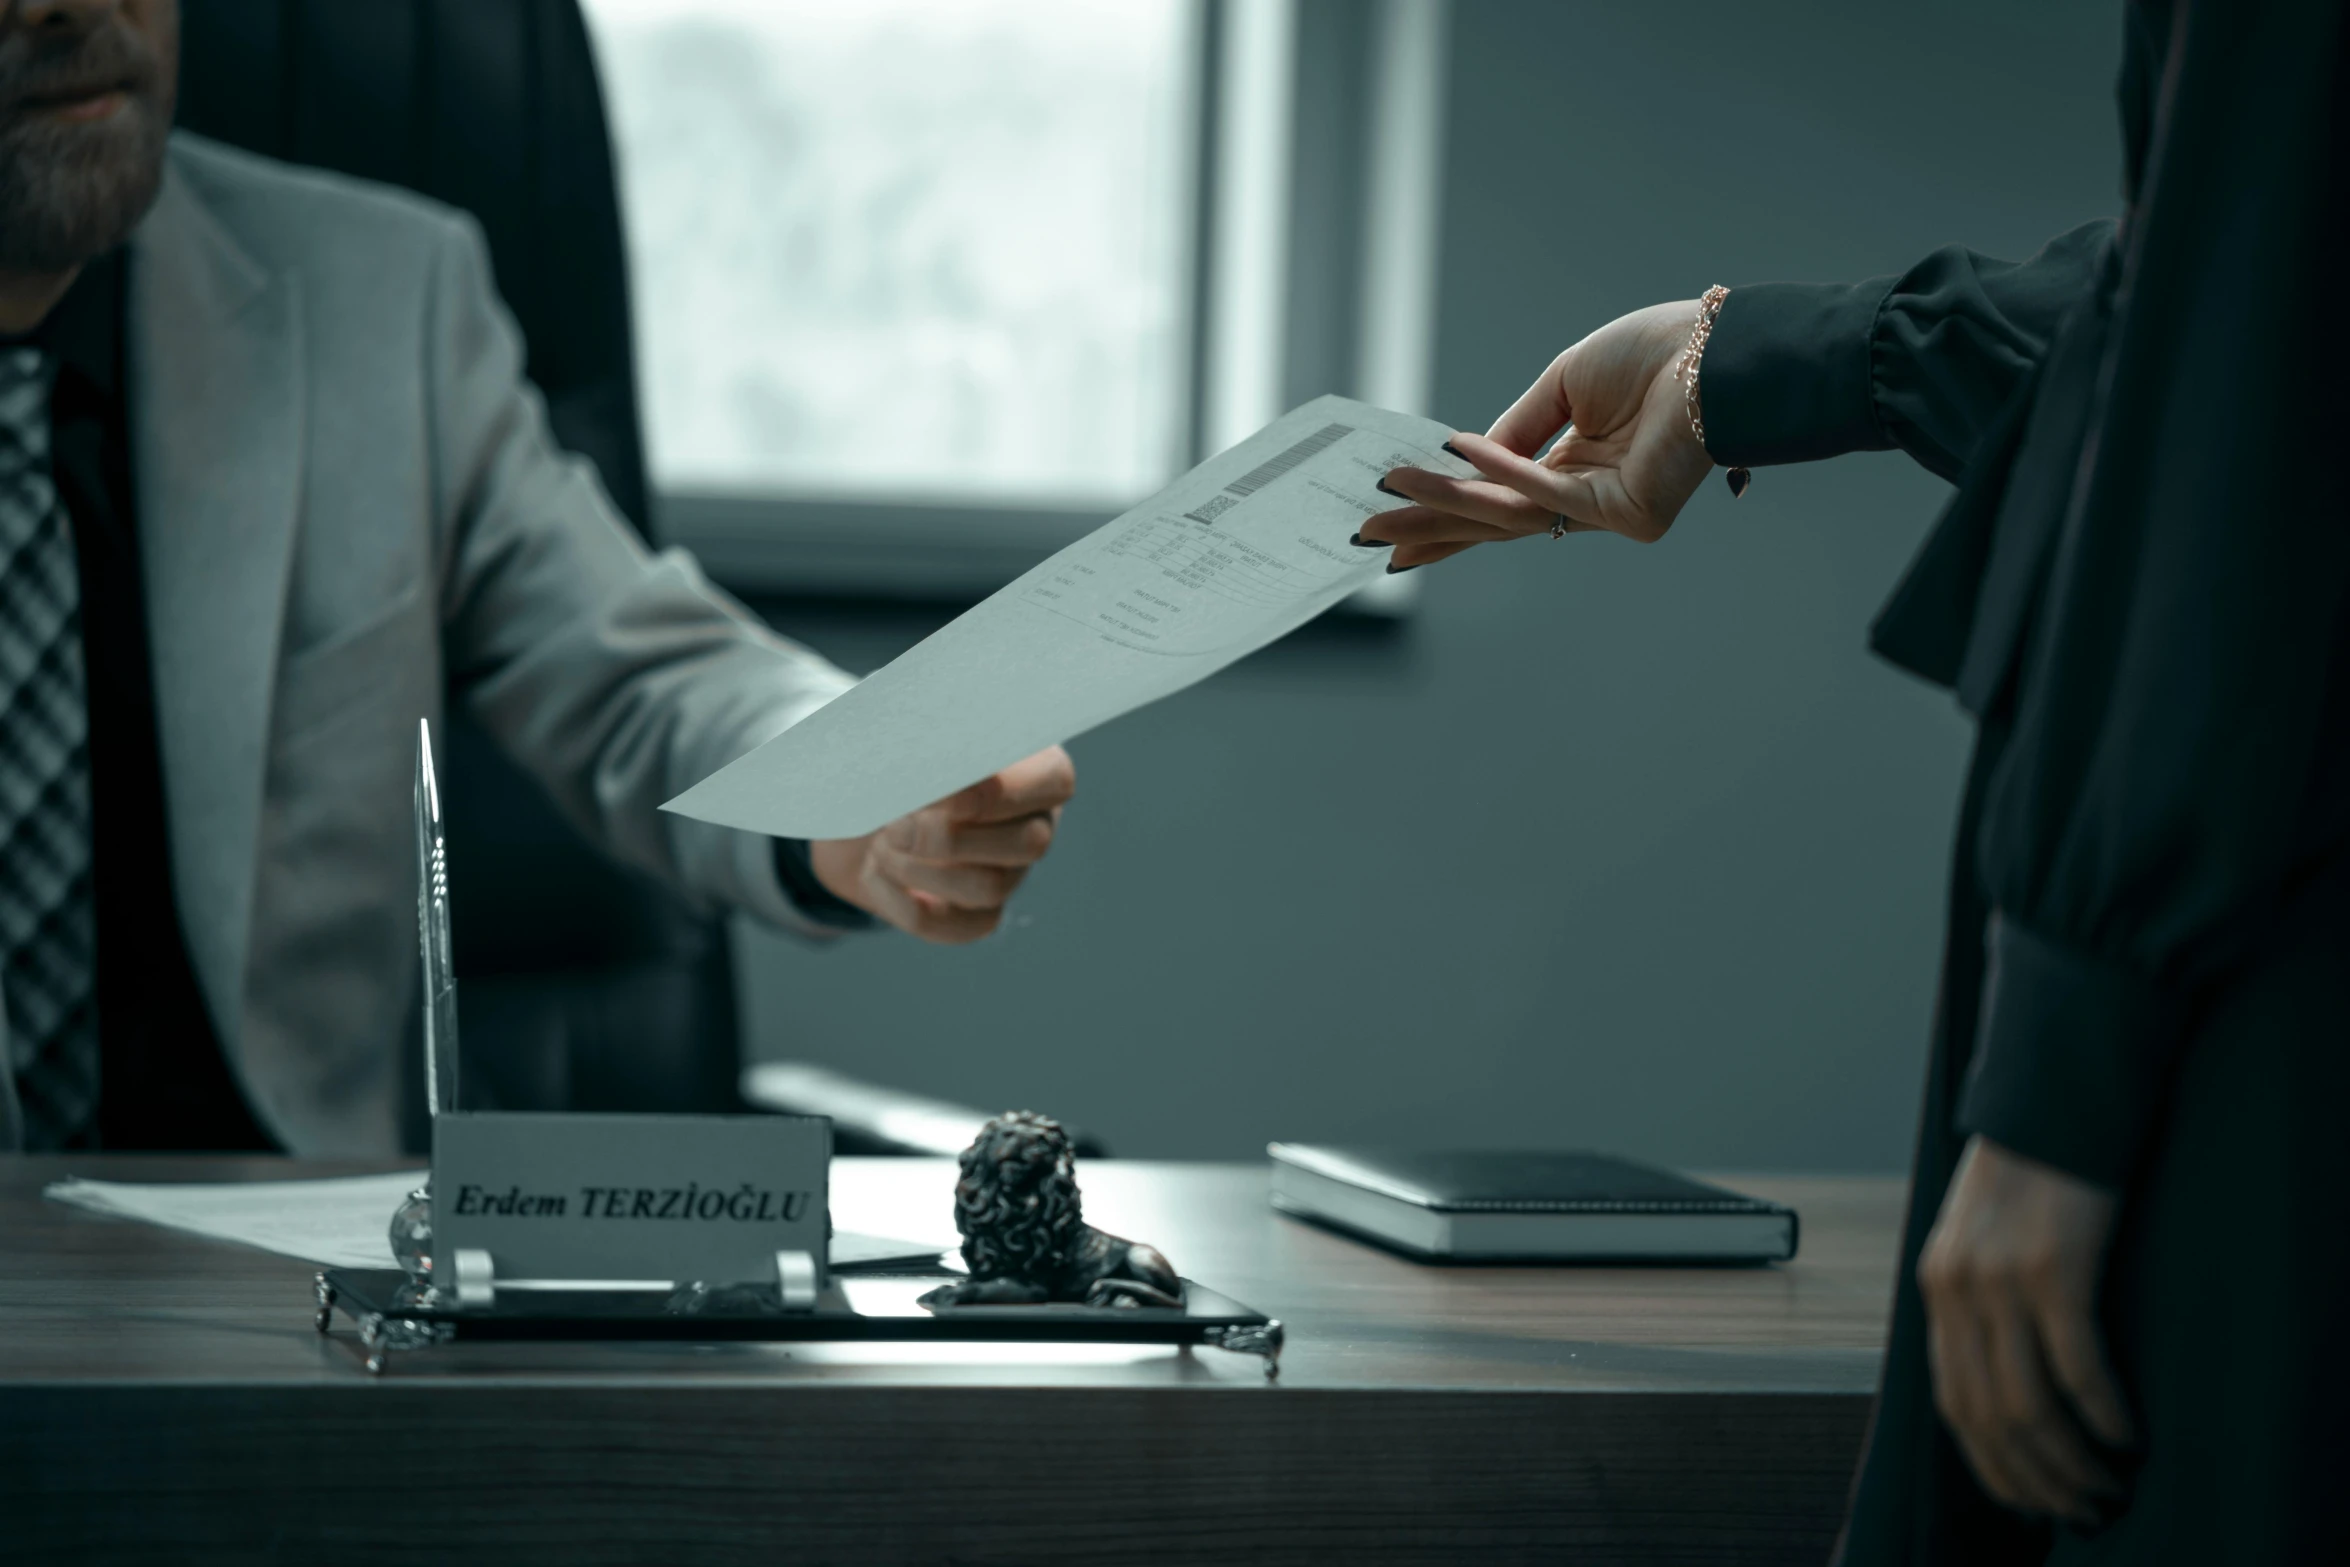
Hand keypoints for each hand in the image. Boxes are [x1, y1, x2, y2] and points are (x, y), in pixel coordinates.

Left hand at [808, 746, 1073, 943]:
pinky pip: (958, 927)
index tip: (930, 787)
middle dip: (950, 838)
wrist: (857, 805)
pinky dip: (904, 903)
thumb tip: (921, 771)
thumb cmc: (894, 757)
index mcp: (1034, 765)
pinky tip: (877, 873)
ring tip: (882, 842)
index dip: (993, 789)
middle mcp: (1035, 822)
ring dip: (919, 868)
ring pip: (990, 888)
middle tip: (895, 825)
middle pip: (1031, 843)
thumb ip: (924, 741)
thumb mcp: (906, 735)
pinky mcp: (978, 915)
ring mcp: (1012, 874)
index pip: (1054, 780)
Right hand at [1358, 300, 1714, 569]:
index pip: (1498, 500)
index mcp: (1573, 469)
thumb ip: (1515, 428)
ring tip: (1390, 492)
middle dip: (1428, 526)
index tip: (1391, 518)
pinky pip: (1548, 495)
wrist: (1718, 351)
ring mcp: (1607, 514)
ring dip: (1446, 500)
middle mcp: (1587, 499)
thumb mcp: (1565, 384)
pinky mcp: (1627, 517)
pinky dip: (1503, 471)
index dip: (1445, 509)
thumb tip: (1462, 457)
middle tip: (1365, 533)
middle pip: (1493, 522)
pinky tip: (1461, 452)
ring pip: (1509, 516)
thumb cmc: (1654, 356)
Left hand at [1917, 1136, 2135, 1525]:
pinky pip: (2076, 1366)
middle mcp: (1959, 1290)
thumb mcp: (1979, 1238)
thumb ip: (1981, 1301)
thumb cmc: (2027, 1178)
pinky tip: (2126, 1437)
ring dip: (2072, 1459)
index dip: (1990, 1464)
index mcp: (1937, 1289)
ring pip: (2030, 1404)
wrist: (2050, 1107)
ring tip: (2108, 1485)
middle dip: (2036, 1477)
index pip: (1951, 1402)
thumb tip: (2004, 1376)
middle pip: (1989, 1416)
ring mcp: (2003, 1281)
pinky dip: (2103, 1414)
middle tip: (2080, 1507)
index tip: (2027, 1498)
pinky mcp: (2054, 1270)